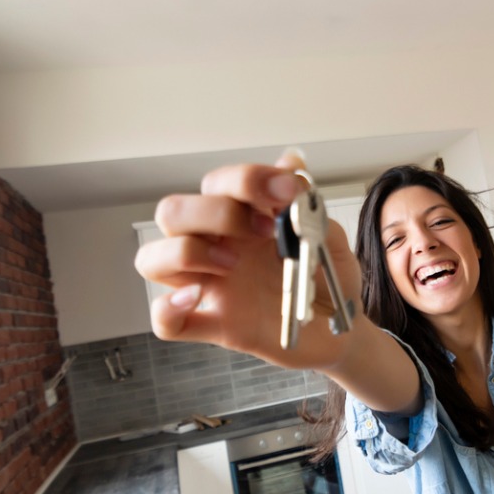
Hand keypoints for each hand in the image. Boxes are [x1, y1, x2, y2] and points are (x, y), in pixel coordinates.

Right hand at [134, 151, 363, 371]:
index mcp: (241, 218)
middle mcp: (216, 246)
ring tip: (231, 264)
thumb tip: (291, 162)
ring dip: (185, 252)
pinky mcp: (214, 325)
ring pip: (152, 258)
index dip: (246, 180)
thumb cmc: (328, 282)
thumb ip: (308, 205)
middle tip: (263, 231)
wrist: (342, 330)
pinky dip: (167, 311)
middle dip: (213, 212)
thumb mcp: (328, 239)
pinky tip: (195, 300)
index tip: (287, 192)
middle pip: (172, 212)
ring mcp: (210, 286)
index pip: (217, 183)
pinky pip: (165, 323)